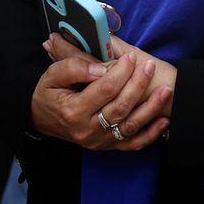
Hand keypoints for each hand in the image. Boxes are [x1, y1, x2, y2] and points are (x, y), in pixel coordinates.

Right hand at [29, 48, 170, 151]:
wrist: (39, 119)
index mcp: (73, 111)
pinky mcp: (107, 146)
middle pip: (120, 107)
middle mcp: (87, 130)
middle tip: (149, 66)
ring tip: (165, 90)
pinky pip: (132, 143)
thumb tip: (99, 67)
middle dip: (138, 85)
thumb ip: (73, 66)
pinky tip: (163, 120)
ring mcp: (99, 141)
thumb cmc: (47, 94)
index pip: (104, 89)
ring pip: (130, 126)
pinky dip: (150, 134)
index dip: (120, 72)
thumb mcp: (51, 75)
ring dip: (151, 108)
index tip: (130, 57)